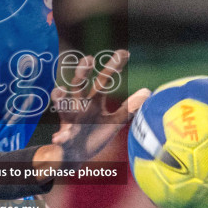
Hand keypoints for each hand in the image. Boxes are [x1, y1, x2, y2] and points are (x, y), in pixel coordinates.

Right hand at [49, 51, 150, 167]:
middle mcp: (80, 106)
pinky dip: (61, 137)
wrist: (76, 155)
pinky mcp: (65, 136)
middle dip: (82, 73)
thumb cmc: (94, 133)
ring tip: (61, 91)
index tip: (124, 53)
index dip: (113, 67)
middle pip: (79, 85)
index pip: (103, 80)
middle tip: (88, 59)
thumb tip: (148, 91)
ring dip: (61, 98)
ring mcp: (70, 120)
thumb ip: (129, 108)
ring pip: (64, 105)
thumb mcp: (114, 121)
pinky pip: (61, 135)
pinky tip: (59, 138)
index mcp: (94, 101)